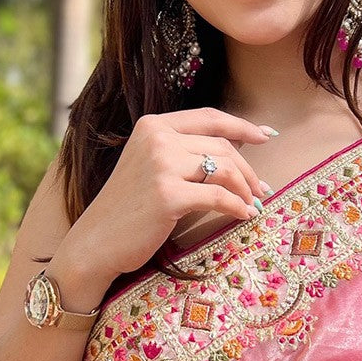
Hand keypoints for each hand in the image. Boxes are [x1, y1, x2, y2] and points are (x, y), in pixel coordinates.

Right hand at [49, 108, 276, 287]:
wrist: (95, 243)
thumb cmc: (126, 211)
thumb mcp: (150, 168)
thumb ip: (181, 153)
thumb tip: (233, 154)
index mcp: (152, 126)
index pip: (209, 118)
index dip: (242, 126)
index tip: (266, 135)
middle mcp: (156, 139)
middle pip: (221, 145)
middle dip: (248, 168)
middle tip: (262, 189)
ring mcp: (161, 165)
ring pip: (224, 169)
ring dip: (245, 189)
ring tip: (253, 204)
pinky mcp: (168, 194)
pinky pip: (218, 197)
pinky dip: (236, 207)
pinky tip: (243, 215)